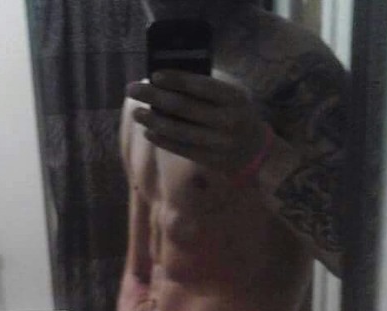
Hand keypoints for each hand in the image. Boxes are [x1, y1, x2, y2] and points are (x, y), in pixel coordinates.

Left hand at [126, 70, 266, 177]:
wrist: (254, 150)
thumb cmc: (236, 114)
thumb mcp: (231, 96)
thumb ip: (207, 89)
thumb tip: (167, 81)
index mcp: (233, 97)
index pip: (201, 86)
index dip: (176, 79)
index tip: (154, 75)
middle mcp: (227, 119)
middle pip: (184, 107)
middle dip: (154, 97)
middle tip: (132, 89)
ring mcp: (218, 142)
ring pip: (179, 130)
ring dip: (153, 120)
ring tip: (136, 113)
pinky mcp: (209, 159)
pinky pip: (181, 148)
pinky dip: (162, 140)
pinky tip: (148, 132)